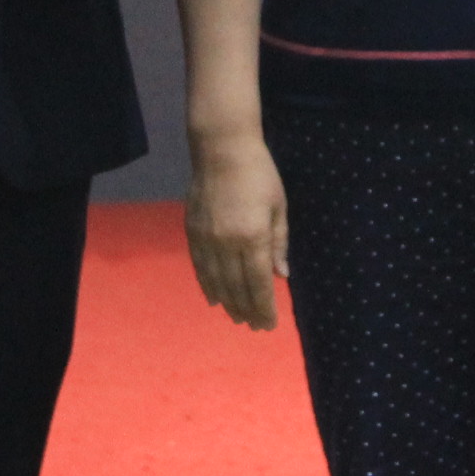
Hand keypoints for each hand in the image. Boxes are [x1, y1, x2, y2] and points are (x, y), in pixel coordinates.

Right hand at [186, 126, 288, 330]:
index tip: (269, 324)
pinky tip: (214, 298)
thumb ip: (279, 242)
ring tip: (237, 317)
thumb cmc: (260, 174)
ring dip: (228, 303)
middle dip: (247, 310)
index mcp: (254, 236)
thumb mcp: (278, 206)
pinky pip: (199, 267)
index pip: (260, 283)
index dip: (265, 307)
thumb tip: (282, 275)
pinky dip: (207, 286)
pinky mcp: (192, 232)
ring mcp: (206, 238)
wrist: (221, 149)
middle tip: (255, 326)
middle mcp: (227, 243)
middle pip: (237, 287)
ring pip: (216, 282)